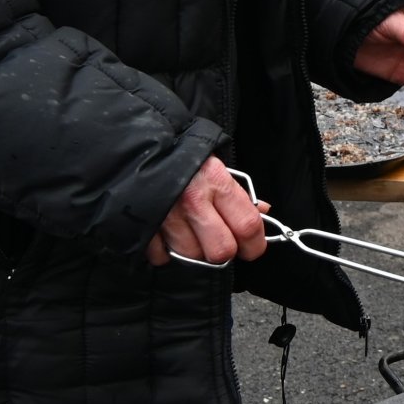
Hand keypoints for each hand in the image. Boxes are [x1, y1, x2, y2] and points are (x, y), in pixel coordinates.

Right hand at [147, 155, 270, 267]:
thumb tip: (263, 213)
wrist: (139, 146)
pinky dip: (165, 250)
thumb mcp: (217, 166)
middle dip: (224, 251)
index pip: (248, 226)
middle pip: (221, 251)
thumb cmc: (184, 156)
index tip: (252, 247)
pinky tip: (167, 232)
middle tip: (220, 240)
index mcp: (216, 181)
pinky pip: (161, 257)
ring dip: (194, 250)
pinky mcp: (143, 226)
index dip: (255, 244)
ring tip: (190, 231)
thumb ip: (240, 193)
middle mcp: (193, 200)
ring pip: (192, 257)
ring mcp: (165, 215)